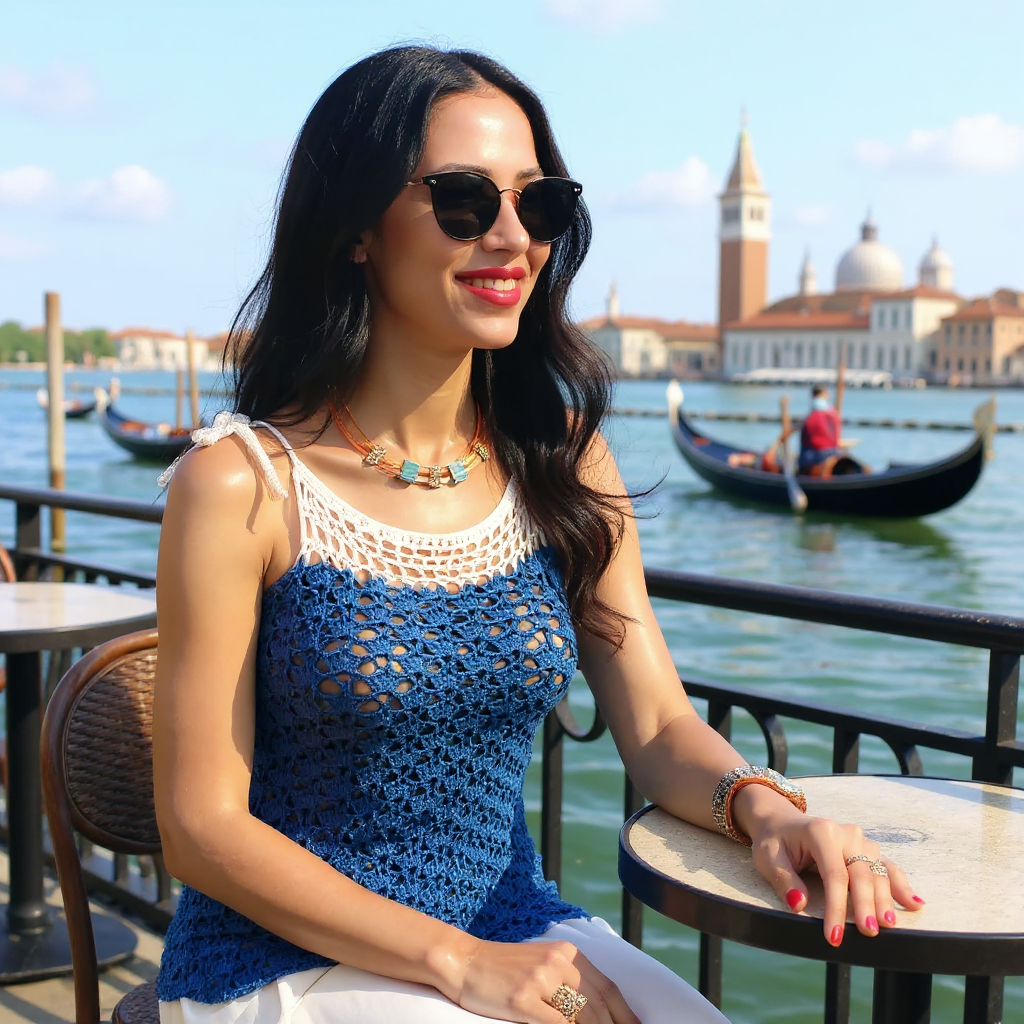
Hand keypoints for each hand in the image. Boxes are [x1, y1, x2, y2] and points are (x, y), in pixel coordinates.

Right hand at [454, 937, 641, 1023]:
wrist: (464, 961)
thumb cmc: (503, 968)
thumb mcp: (541, 964)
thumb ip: (568, 982)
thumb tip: (597, 1013)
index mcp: (566, 953)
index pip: (608, 988)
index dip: (626, 1015)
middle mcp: (557, 962)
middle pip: (599, 1006)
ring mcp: (540, 980)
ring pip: (582, 1018)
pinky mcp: (523, 1000)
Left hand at [734, 787, 923, 945]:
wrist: (780, 821)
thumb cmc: (774, 841)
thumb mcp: (768, 858)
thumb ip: (784, 880)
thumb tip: (799, 905)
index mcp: (821, 831)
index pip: (834, 874)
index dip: (836, 906)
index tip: (833, 935)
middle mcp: (845, 833)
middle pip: (861, 873)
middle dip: (865, 905)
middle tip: (868, 932)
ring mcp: (859, 840)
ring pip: (877, 871)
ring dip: (885, 898)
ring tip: (888, 924)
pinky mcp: (866, 850)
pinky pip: (887, 867)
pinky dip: (901, 885)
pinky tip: (914, 903)